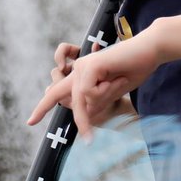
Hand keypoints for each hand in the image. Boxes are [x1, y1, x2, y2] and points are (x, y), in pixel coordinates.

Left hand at [27, 30, 161, 138]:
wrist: (150, 51)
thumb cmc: (135, 69)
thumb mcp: (113, 91)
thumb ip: (97, 101)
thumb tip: (83, 113)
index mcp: (82, 75)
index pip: (58, 92)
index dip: (43, 106)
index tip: (30, 121)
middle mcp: (78, 69)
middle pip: (60, 98)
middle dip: (63, 114)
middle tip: (53, 129)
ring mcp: (81, 66)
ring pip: (81, 100)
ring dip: (105, 97)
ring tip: (119, 82)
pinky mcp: (88, 66)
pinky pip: (89, 93)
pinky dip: (107, 91)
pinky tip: (117, 77)